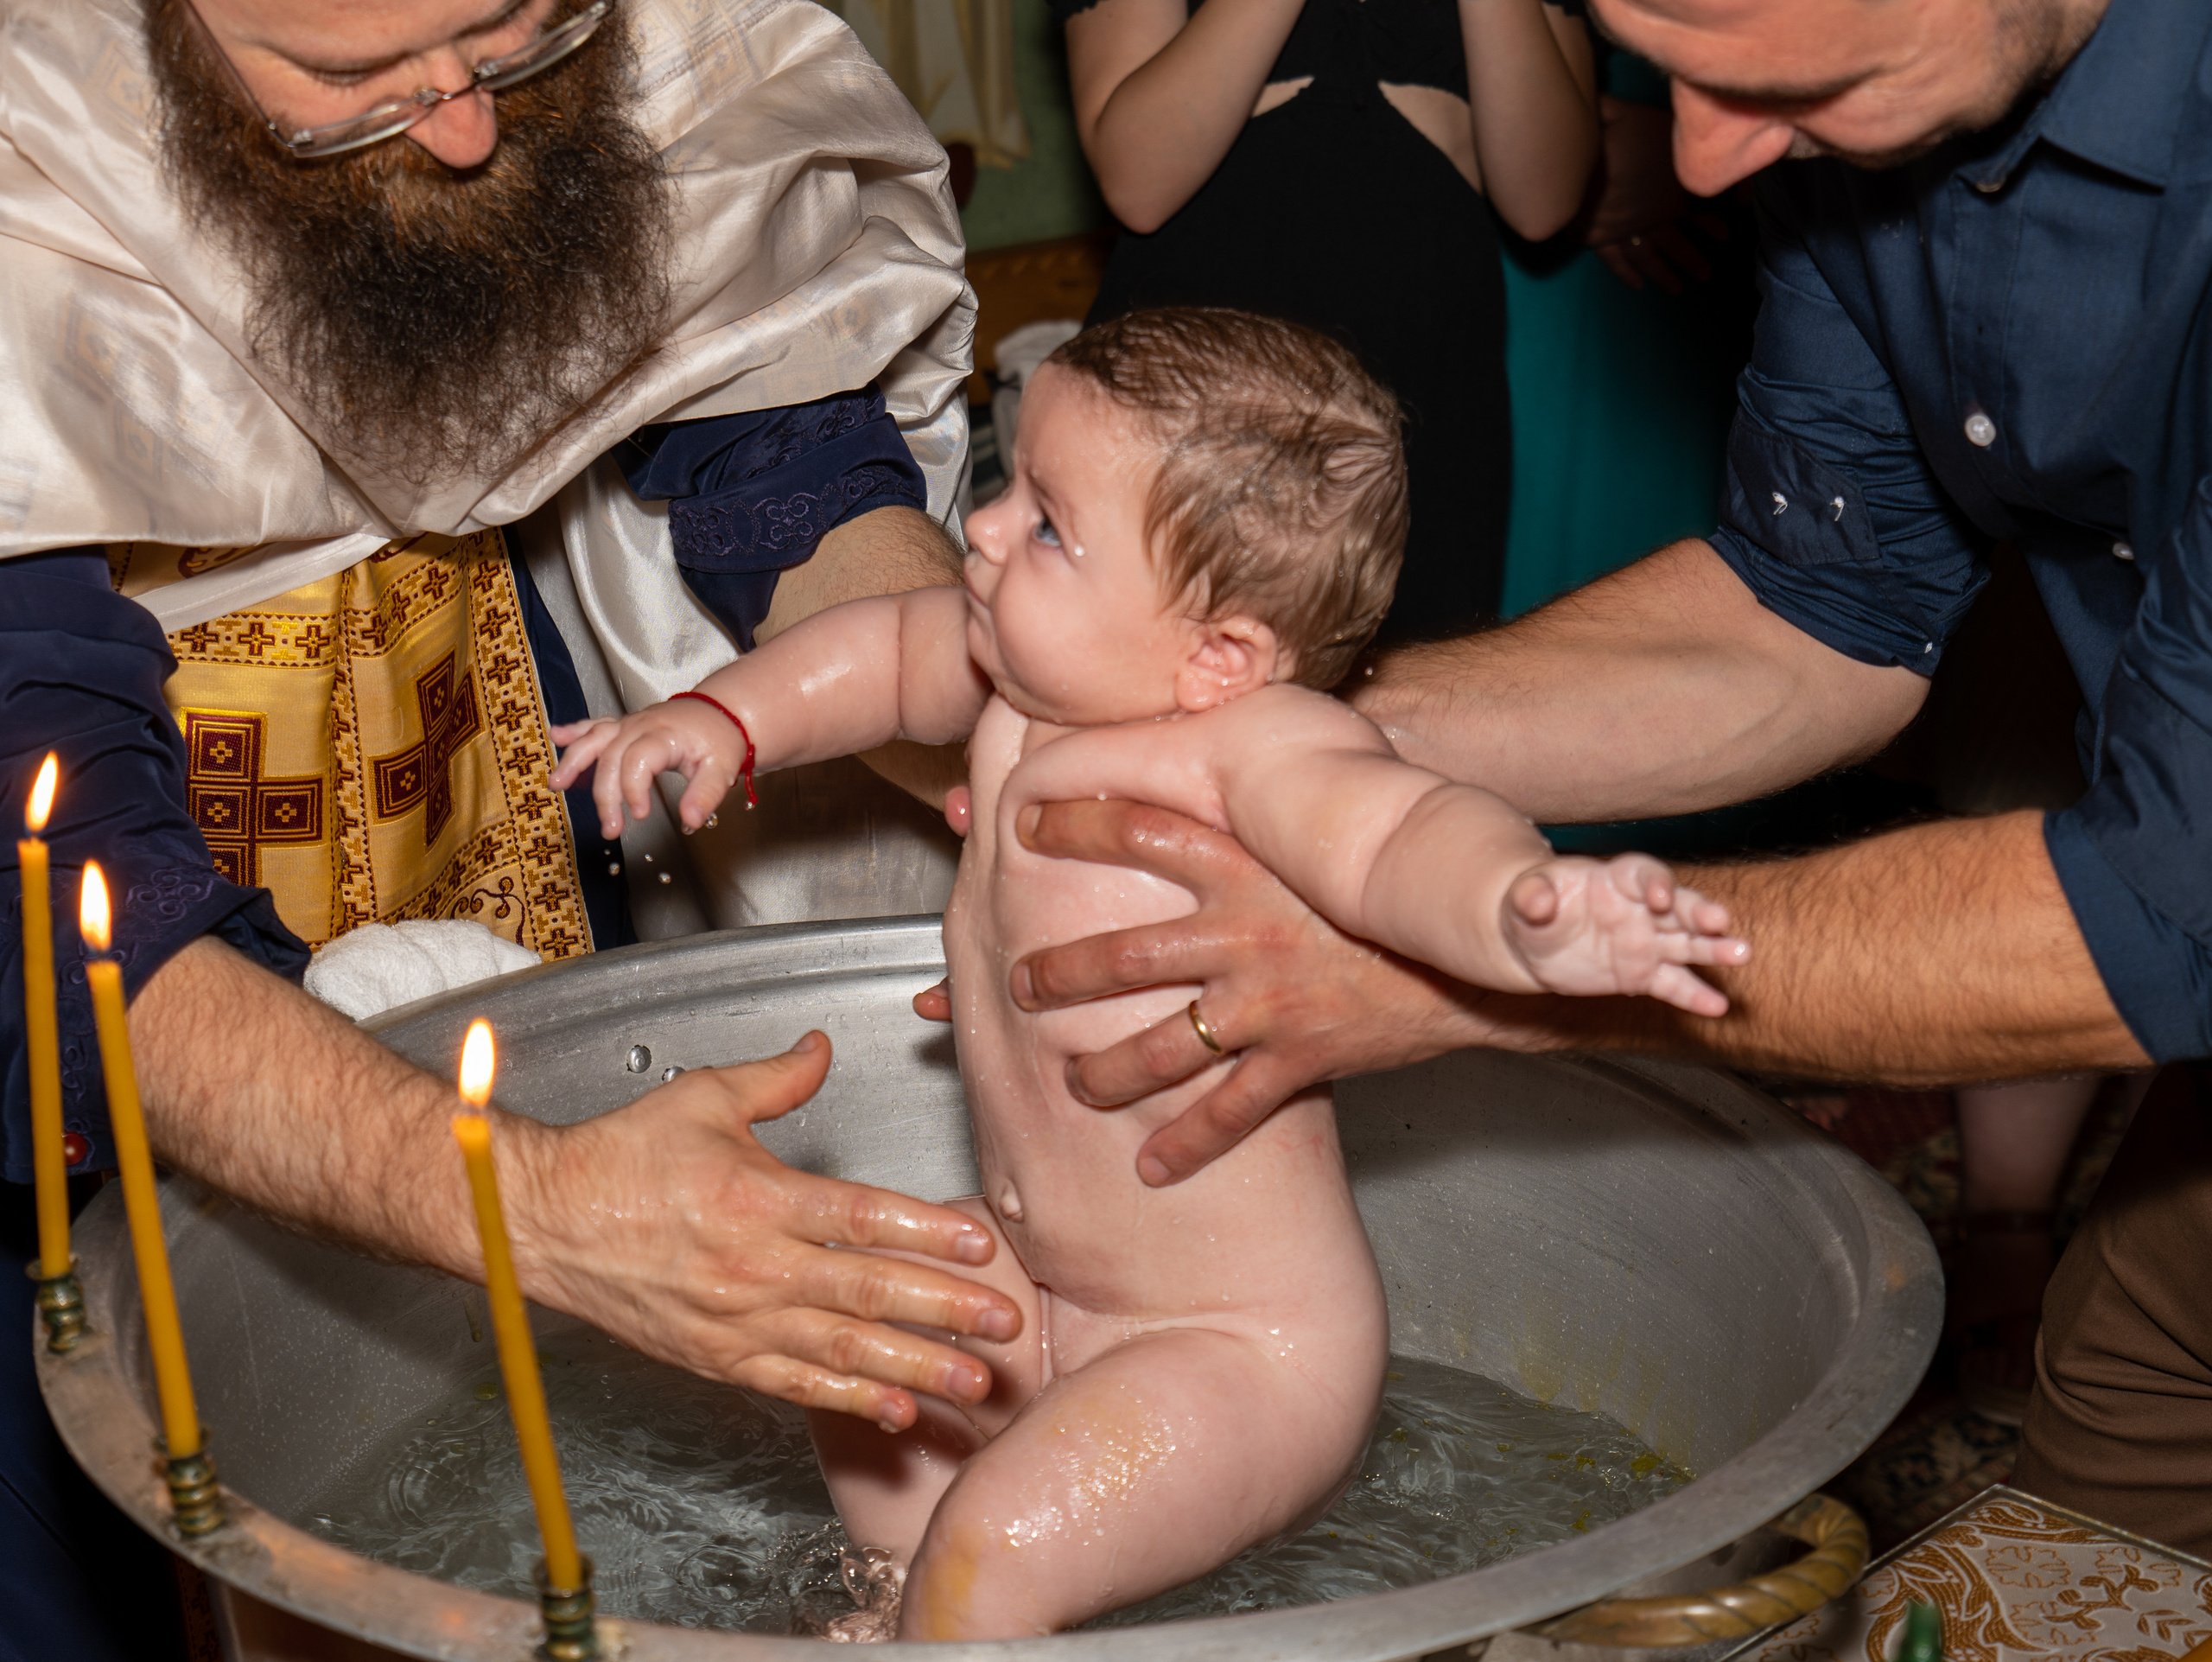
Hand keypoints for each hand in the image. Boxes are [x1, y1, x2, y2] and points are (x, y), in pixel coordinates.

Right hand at [510, 1031, 1021, 1430]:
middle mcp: (752, 1266)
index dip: (926, 1233)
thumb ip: (778, 1077)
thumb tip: (823, 1047)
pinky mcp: (718, 1359)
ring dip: (915, 1369)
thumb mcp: (703, 1098)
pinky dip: (849, 1401)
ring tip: (972, 1382)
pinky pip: (794, 1385)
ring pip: (842, 1351)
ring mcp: (736, 1321)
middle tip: (1005, 1327)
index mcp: (756, 1197)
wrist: (543, 1223)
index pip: (860, 1218)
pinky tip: (897, 1411)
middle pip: (867, 1292)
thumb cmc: (620, 1158)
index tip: (981, 1247)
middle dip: (945, 1312)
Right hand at [549, 702, 741, 837]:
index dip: (633, 789)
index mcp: (664, 734)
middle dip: (605, 795)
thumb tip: (689, 822)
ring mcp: (629, 724)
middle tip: (610, 828)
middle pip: (611, 757)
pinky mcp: (624, 726)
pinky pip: (595, 726)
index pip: (637, 761)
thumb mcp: (721, 769)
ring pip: (595, 739)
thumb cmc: (720, 739)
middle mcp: (641, 725)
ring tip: (557, 783)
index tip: (640, 815)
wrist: (721, 712)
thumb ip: (705, 796)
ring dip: (573, 760)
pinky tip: (555, 736)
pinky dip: (574, 731)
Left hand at [1005, 800, 1558, 1185]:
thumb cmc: (1405, 881)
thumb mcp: (1333, 826)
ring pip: (1161, 1046)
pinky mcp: (1301, 1061)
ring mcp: (1269, 1004)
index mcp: (1252, 862)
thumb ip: (1275, 803)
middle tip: (1022, 983)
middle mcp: (1246, 933)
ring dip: (1106, 1068)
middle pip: (1126, 955)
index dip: (1076, 823)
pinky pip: (1228, 1113)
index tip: (1023, 825)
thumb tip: (1227, 740)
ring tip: (1072, 1079)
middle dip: (1062, 974)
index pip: (1141, 829)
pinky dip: (1185, 1144)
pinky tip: (1149, 1167)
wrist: (1486, 955)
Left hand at [1504, 852, 1748, 1014]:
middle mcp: (1640, 909)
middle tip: (1721, 921)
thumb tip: (1536, 901)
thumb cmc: (1530, 908)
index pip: (1643, 874)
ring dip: (1714, 948)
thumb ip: (1533, 896)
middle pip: (1678, 906)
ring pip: (1686, 944)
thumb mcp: (1524, 898)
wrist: (1530, 942)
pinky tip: (1717, 1007)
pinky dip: (1694, 995)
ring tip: (1741, 955)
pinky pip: (1672, 984)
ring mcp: (1646, 942)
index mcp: (1614, 879)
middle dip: (1699, 912)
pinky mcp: (1643, 974)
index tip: (1660, 898)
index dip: (1654, 883)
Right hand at [1584, 95, 1728, 294]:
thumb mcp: (1637, 113)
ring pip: (1650, 257)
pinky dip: (1626, 274)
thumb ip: (1669, 121)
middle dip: (1692, 258)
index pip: (1698, 208)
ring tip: (1678, 289)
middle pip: (1676, 241)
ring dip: (1665, 273)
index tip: (1726, 236)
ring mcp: (1624, 229)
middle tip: (1707, 274)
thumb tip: (1693, 110)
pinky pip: (1615, 260)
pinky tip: (1636, 285)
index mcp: (1667, 186)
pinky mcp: (1598, 237)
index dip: (1712, 222)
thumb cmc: (1604, 135)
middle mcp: (1650, 214)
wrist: (1567, 161)